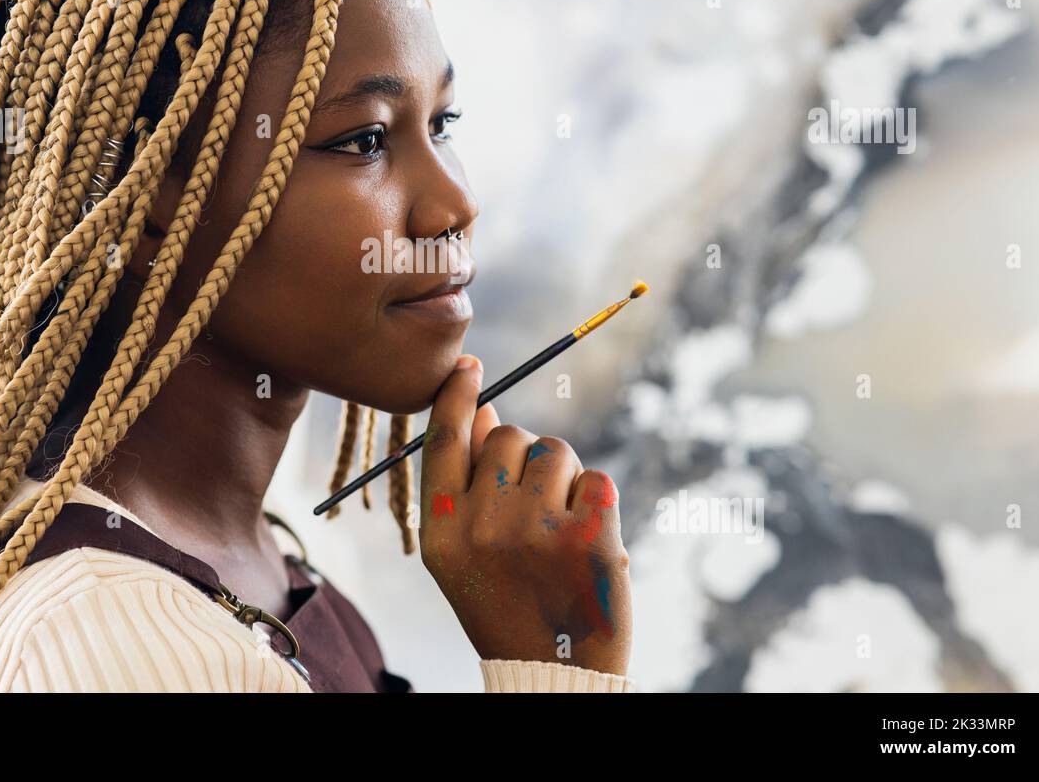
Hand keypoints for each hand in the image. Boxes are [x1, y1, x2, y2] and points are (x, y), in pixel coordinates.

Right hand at [418, 354, 631, 675]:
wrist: (552, 671)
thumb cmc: (506, 601)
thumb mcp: (466, 551)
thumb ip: (465, 481)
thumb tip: (479, 408)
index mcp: (442, 532)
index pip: (444, 442)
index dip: (455, 397)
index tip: (469, 366)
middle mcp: (482, 528)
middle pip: (509, 437)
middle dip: (524, 456)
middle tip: (531, 508)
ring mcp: (536, 532)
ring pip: (554, 452)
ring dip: (562, 477)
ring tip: (558, 529)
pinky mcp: (589, 539)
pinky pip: (596, 479)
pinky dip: (596, 502)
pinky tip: (586, 541)